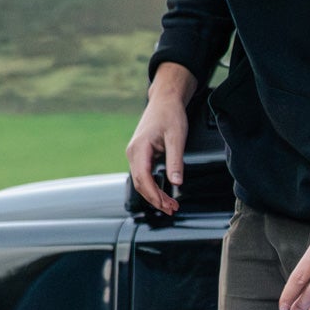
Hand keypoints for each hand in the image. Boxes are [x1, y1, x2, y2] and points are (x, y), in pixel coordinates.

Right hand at [126, 62, 195, 214]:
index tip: (166, 205)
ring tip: (170, 205)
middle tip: (172, 209)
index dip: (154, 194)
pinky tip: (163, 194)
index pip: (143, 178)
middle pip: (140, 183)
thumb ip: (175, 161)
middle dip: (155, 199)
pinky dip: (153, 186)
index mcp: (139, 148)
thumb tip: (176, 182)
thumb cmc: (170, 114)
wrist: (165, 100)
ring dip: (154, 195)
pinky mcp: (140, 154)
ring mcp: (135, 154)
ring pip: (141, 181)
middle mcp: (133, 152)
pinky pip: (144, 175)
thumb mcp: (177, 137)